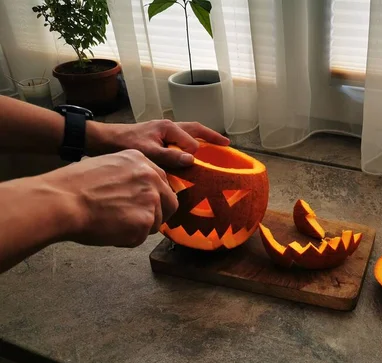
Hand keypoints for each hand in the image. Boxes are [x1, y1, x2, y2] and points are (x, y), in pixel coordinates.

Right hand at [42, 150, 177, 246]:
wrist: (62, 201)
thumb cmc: (74, 186)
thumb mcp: (107, 166)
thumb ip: (129, 176)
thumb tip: (137, 192)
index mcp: (141, 161)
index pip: (162, 182)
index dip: (155, 198)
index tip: (146, 206)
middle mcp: (151, 177)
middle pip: (170, 202)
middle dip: (158, 215)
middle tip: (138, 222)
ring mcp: (151, 199)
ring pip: (156, 222)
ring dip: (138, 228)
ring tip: (112, 223)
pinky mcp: (146, 221)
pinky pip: (141, 237)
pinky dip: (127, 240)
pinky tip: (108, 231)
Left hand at [86, 119, 229, 167]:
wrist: (104, 140)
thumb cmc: (124, 144)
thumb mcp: (148, 152)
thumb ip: (170, 156)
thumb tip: (192, 159)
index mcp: (169, 128)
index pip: (192, 141)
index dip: (196, 153)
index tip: (199, 166)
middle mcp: (169, 126)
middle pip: (196, 129)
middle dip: (212, 137)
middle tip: (227, 144)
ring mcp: (164, 131)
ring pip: (189, 132)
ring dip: (202, 138)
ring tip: (215, 146)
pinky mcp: (159, 137)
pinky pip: (181, 138)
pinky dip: (190, 142)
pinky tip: (191, 152)